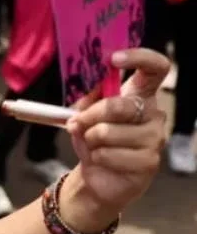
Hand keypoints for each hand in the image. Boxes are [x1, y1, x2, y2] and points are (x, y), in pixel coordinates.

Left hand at [62, 49, 170, 230]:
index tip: (113, 59)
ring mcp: (155, 138)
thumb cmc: (94, 139)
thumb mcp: (85, 113)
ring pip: (109, 132)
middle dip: (90, 116)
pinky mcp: (149, 161)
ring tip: (94, 145)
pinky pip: (109, 153)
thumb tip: (89, 90)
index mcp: (140, 95)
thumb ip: (88, 98)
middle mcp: (153, 113)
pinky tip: (103, 160)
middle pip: (119, 105)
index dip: (139, 58)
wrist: (98, 175)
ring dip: (91, 139)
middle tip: (77, 123)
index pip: (156, 68)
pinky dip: (96, 156)